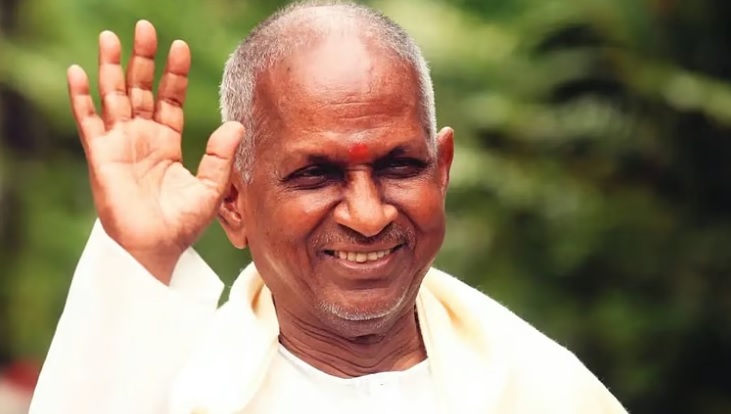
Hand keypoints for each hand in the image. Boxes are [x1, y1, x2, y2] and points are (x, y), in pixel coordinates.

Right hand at [68, 20, 242, 282]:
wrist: (156, 250)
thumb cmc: (181, 224)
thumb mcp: (210, 188)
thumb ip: (221, 156)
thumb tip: (237, 124)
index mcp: (166, 141)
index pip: (170, 98)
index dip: (174, 73)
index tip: (179, 46)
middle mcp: (141, 137)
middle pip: (140, 89)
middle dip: (142, 59)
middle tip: (144, 28)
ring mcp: (119, 144)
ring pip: (113, 97)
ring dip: (110, 68)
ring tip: (110, 38)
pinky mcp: (100, 156)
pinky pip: (89, 122)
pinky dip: (82, 98)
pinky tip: (79, 72)